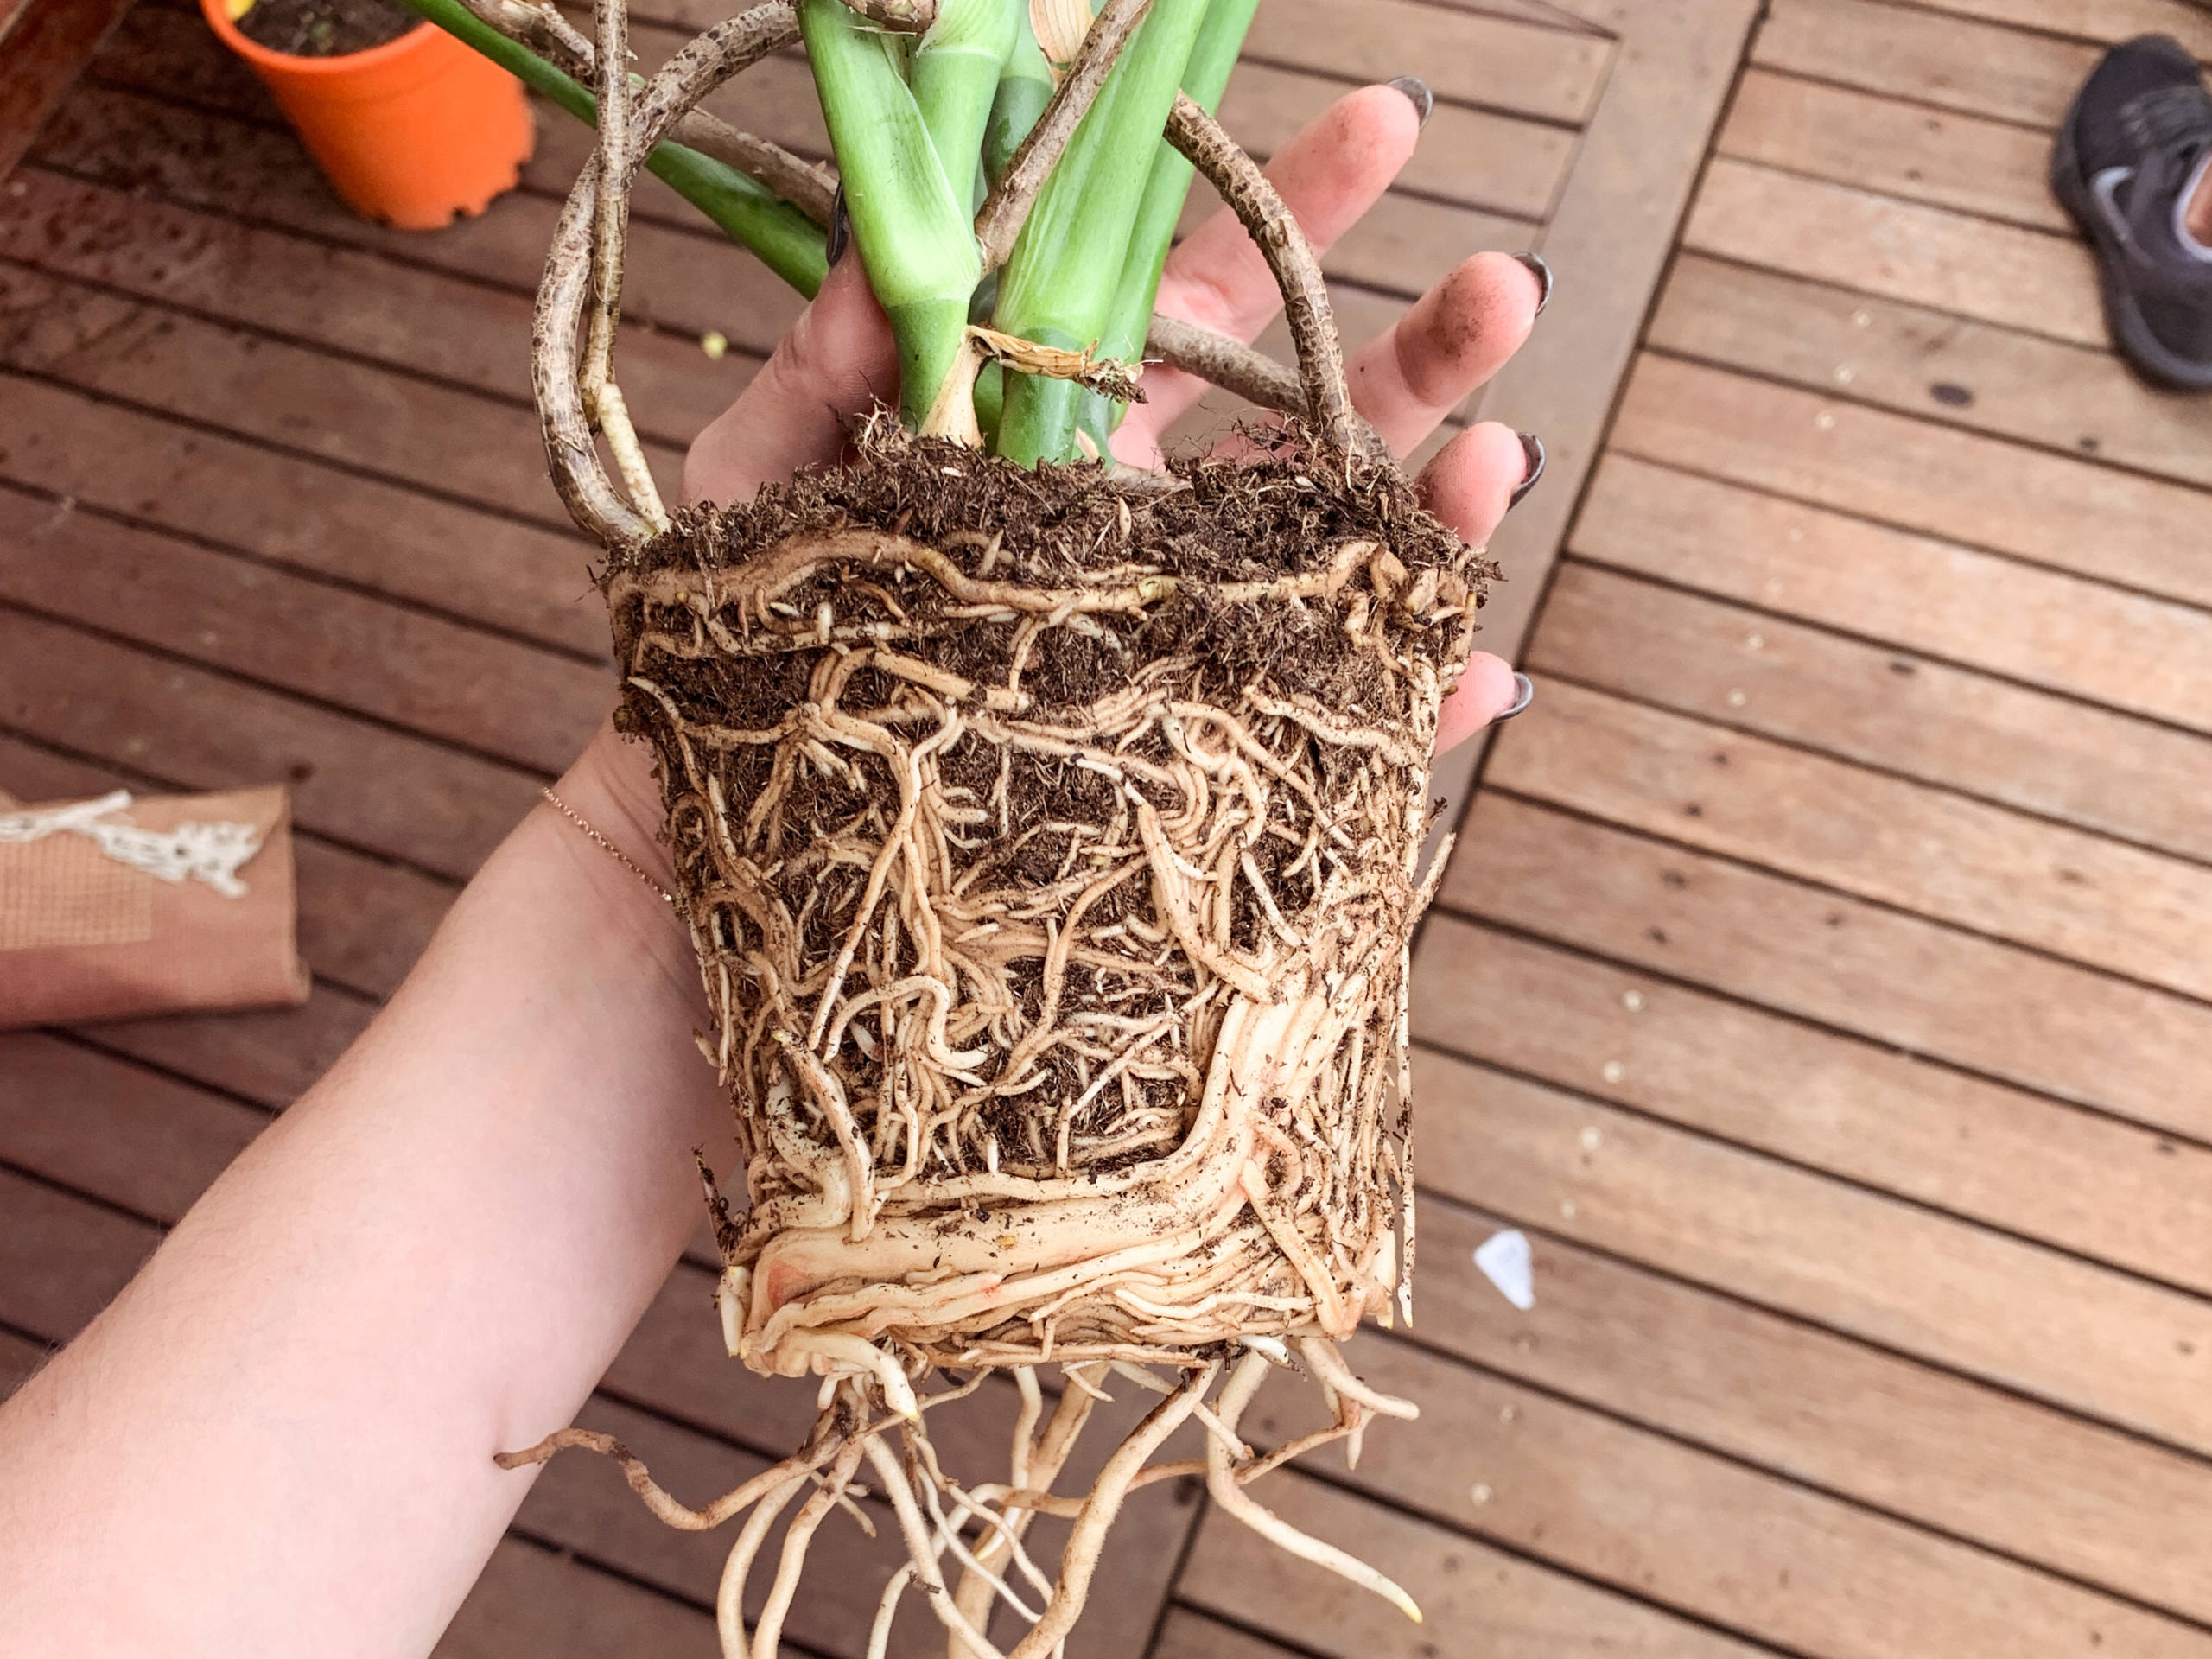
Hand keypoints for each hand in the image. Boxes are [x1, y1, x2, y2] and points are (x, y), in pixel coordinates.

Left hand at [682, 82, 1543, 756]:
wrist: (720, 905)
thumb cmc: (735, 684)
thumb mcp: (755, 503)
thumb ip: (822, 373)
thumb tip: (901, 239)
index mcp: (1054, 453)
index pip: (1188, 309)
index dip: (1286, 213)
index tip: (1386, 129)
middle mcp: (1139, 547)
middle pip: (1305, 430)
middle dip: (1415, 353)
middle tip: (1507, 288)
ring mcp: (1187, 663)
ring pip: (1344, 572)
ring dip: (1437, 511)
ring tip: (1503, 456)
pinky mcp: (1210, 793)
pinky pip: (1335, 747)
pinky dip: (1416, 711)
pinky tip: (1483, 671)